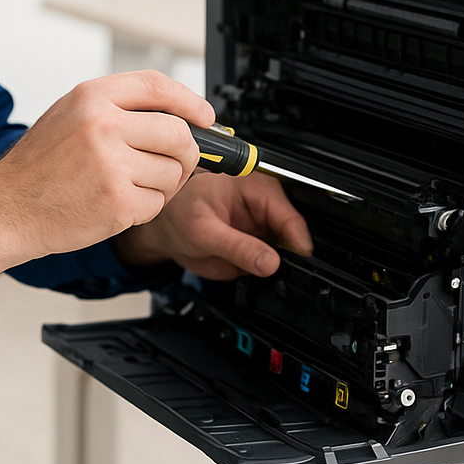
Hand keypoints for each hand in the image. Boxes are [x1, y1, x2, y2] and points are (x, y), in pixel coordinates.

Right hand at [0, 71, 212, 280]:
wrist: (6, 208)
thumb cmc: (38, 166)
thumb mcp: (70, 116)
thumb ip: (119, 109)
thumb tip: (177, 114)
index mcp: (91, 97)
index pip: (158, 86)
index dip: (190, 102)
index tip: (205, 116)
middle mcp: (103, 125)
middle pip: (179, 133)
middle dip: (186, 153)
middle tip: (174, 163)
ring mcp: (111, 165)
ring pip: (174, 172)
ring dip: (163, 184)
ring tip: (131, 185)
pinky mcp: (117, 202)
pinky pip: (158, 203)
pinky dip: (146, 208)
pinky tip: (119, 204)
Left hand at [113, 170, 313, 281]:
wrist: (164, 225)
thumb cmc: (178, 213)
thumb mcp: (205, 233)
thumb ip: (238, 248)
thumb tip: (270, 262)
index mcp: (256, 188)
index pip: (290, 216)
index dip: (298, 244)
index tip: (299, 265)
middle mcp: (264, 204)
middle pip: (293, 234)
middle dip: (290, 256)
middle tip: (278, 276)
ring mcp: (262, 224)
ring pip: (286, 250)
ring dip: (278, 265)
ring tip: (255, 271)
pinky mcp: (258, 240)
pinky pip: (273, 259)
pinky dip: (267, 270)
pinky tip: (252, 271)